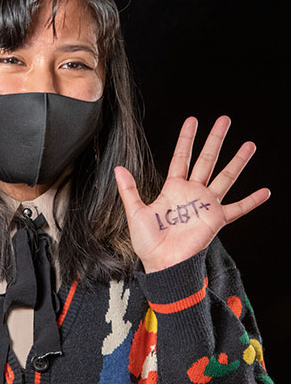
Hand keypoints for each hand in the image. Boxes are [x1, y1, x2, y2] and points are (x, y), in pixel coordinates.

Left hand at [114, 116, 269, 272]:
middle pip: (206, 160)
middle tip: (225, 120)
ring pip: (225, 177)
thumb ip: (129, 189)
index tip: (193, 120)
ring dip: (237, 161)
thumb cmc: (148, 243)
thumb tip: (118, 168)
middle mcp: (192, 193)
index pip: (181, 157)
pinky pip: (238, 208)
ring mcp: (206, 205)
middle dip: (215, 139)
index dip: (186, 139)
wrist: (162, 263)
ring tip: (249, 144)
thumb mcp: (135, 212)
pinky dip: (252, 201)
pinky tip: (265, 191)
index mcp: (173, 189)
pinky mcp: (216, 220)